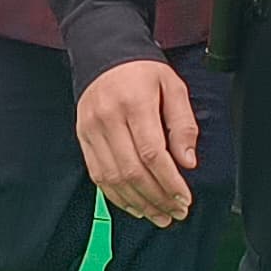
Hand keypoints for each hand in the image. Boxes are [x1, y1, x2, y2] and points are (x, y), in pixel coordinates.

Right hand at [74, 57, 200, 225]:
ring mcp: (91, 130)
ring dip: (138, 202)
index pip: (152, 153)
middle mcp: (108, 118)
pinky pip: (98, 174)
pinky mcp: (83, 138)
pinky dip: (117, 196)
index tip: (184, 198)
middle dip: (157, 198)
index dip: (169, 182)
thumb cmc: (142, 71)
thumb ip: (183, 124)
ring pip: (113, 178)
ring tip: (159, 216)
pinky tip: (135, 206)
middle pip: (132, 170)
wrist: (103, 54)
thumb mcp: (173, 87)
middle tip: (176, 212)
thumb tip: (187, 162)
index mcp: (134, 103)